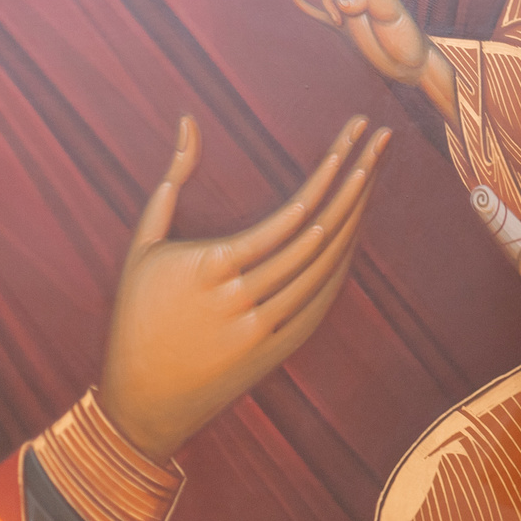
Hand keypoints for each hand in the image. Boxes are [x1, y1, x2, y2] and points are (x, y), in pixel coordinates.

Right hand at [101, 114, 390, 462]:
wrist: (143, 400)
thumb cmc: (139, 313)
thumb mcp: (144, 245)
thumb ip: (171, 179)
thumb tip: (189, 120)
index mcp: (209, 266)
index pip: (290, 212)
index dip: (328, 169)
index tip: (352, 134)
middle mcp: (242, 297)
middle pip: (321, 231)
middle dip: (357, 178)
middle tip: (381, 138)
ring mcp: (266, 326)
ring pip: (329, 263)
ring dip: (358, 213)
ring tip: (373, 169)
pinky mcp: (281, 347)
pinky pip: (326, 296)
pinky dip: (344, 258)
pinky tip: (356, 223)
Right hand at [291, 0, 452, 111]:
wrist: (408, 65)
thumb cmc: (405, 38)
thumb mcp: (392, 15)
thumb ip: (369, 1)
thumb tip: (342, 2)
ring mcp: (351, 9)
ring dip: (324, 4)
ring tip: (339, 21)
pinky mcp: (344, 27)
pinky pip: (321, 13)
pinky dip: (308, 7)